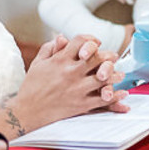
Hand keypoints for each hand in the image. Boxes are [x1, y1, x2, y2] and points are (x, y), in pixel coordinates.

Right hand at [13, 34, 127, 130]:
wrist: (26, 112)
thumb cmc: (31, 87)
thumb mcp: (37, 63)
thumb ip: (50, 48)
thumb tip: (62, 37)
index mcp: (60, 60)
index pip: (81, 41)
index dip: (90, 40)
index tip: (96, 42)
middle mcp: (70, 72)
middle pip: (96, 58)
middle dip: (107, 56)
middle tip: (113, 57)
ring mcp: (77, 89)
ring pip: (103, 78)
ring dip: (114, 75)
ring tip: (120, 74)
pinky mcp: (80, 105)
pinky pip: (102, 100)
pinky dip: (114, 97)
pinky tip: (122, 93)